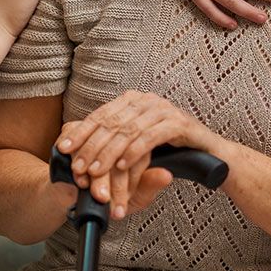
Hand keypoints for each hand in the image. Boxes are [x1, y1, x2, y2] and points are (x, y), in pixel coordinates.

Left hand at [55, 91, 217, 218]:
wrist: (208, 154)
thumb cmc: (167, 149)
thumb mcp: (134, 143)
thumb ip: (111, 140)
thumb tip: (75, 138)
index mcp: (132, 100)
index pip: (101, 114)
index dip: (81, 131)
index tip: (62, 148)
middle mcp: (146, 100)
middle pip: (111, 122)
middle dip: (91, 146)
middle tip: (78, 166)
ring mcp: (163, 109)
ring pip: (128, 130)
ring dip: (109, 152)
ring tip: (95, 170)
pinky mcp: (178, 123)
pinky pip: (150, 136)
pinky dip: (134, 151)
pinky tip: (122, 165)